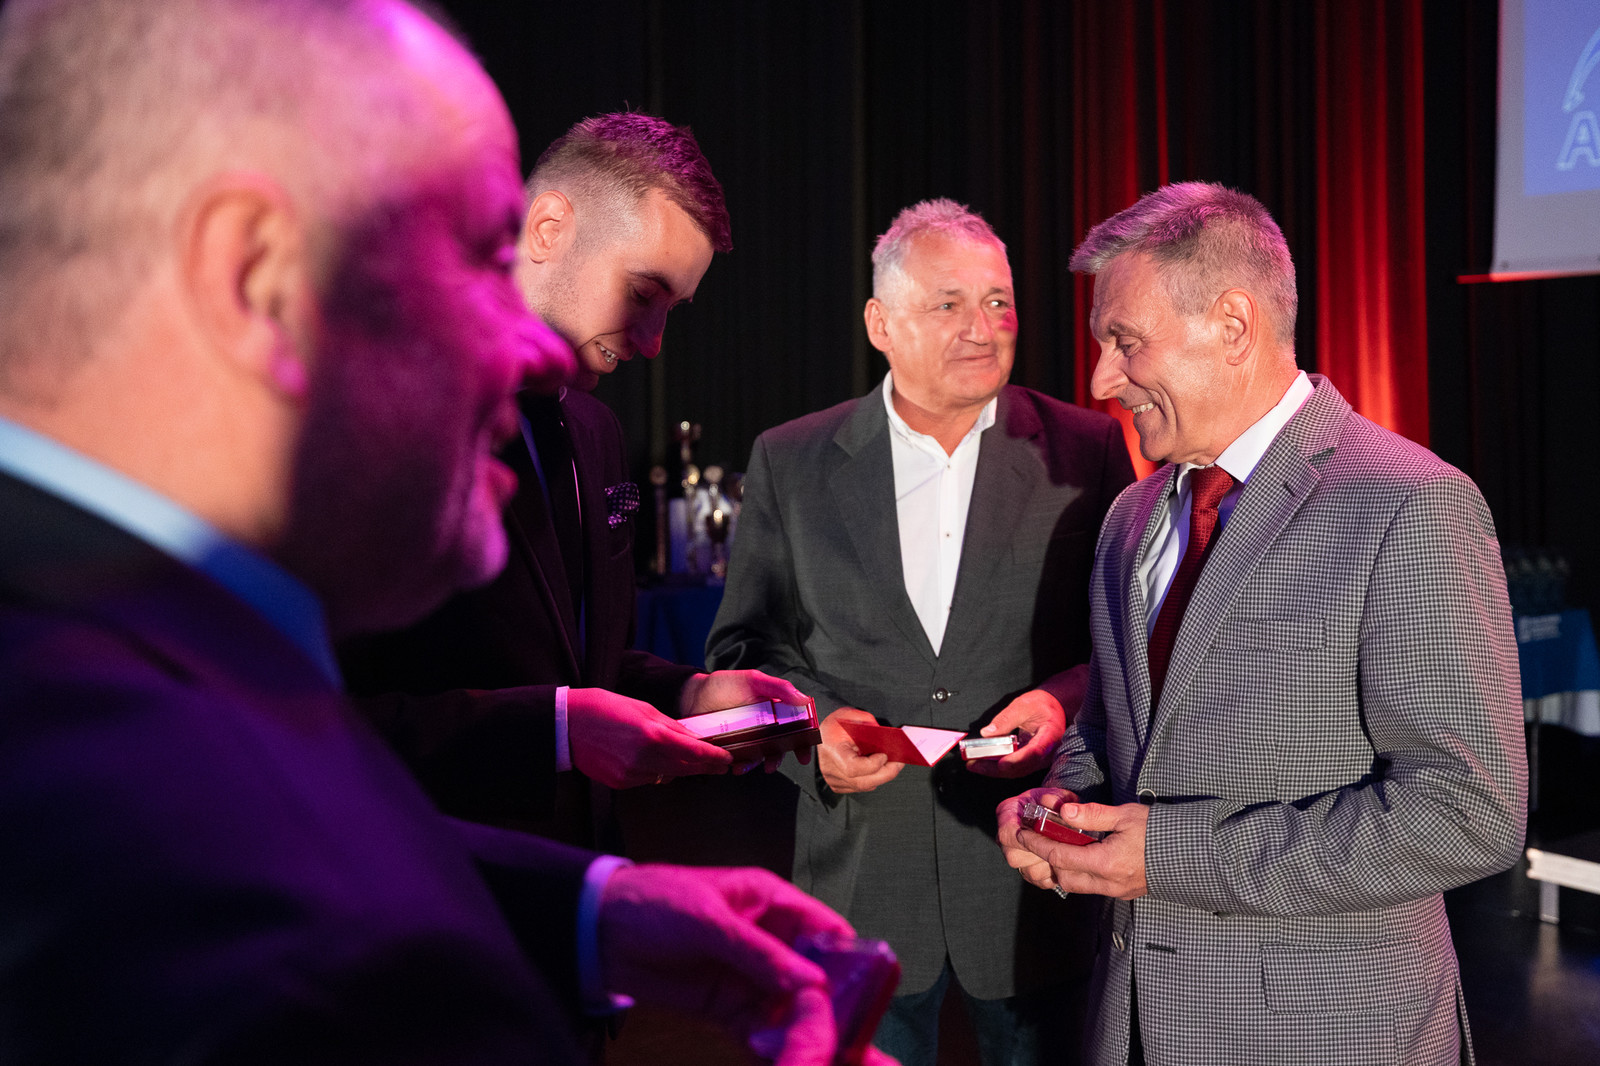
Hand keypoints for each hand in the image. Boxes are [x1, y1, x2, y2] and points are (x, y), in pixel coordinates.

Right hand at [567, 688, 732, 787]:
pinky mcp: (620, 783)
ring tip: (682, 758)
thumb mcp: (643, 709)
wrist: (567, 723)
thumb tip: (692, 739)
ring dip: (678, 769)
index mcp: (652, 734)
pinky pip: (648, 780)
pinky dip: (655, 772)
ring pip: (666, 776)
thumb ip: (670, 727)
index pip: (694, 753)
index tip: (726, 759)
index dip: (714, 758)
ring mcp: (631, 774)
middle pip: (685, 769)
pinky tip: (649, 759)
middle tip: (717, 765)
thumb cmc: (605, 708)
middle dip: (703, 767)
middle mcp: (644, 758)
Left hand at [600, 865, 900, 1065]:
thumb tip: (811, 981)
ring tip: (814, 1063)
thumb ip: (758, 953)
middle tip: (843, 1049)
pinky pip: (762, 1035)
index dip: (850, 962)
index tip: (867, 996)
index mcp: (772, 904)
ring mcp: (751, 979)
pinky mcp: (729, 1009)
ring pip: (794, 1014)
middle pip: (816, 981)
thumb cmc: (654, 901)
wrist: (596, 930)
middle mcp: (770, 942)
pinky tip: (788, 1064)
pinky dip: (776, 1053)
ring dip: (808, 1041)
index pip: (827, 931)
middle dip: (833, 1015)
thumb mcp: (707, 920)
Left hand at [680, 670, 814, 767]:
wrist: (692, 695)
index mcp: (774, 711)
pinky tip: (731, 764)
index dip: (803, 740)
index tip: (804, 752)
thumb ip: (778, 687)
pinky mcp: (731, 748)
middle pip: (778, 747)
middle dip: (777, 759)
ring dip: (754, 765)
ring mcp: (747, 739)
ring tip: (742, 766)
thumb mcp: (752, 680)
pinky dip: (737, 765)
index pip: (795, 728)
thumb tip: (804, 699)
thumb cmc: (724, 684)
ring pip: (758, 756)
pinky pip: (738, 760)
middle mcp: (764, 727)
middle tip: (771, 765)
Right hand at [817, 708, 903, 794]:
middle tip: (899, 762)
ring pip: (863, 786)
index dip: (872, 765)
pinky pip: (859, 788)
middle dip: (886, 773)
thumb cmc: (836, 723)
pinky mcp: (837, 784)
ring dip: (881, 776)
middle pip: (862, 782)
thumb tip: (887, 739)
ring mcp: (833, 779)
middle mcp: (830, 769)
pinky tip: (877, 769)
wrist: (820, 731)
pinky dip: (871, 779)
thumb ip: (870, 725)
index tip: (884, 755)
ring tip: (892, 764)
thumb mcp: (852, 715)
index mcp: (832, 751)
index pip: (853, 768)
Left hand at [964, 689, 1065, 778]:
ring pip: (1017, 770)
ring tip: (973, 763)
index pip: (1035, 752)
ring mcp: (1040, 760)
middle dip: (995, 768)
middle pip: (1022, 766)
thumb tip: (987, 733)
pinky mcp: (1032, 762)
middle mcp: (1047, 752)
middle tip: (973, 763)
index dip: (1017, 759)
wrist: (1054, 709)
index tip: (1000, 763)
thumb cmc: (1043, 706)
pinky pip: (1015, 768)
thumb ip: (1005, 719)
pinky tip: (982, 762)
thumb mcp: (1024, 705)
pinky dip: (998, 766)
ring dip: (993, 769)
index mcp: (1050, 735)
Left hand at [997, 791, 1149, 899]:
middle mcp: (1108, 882)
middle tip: (1034, 838)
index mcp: (1107, 863)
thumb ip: (1093, 814)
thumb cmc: (1162, 833)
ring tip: (1053, 845)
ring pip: (1076, 885)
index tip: (1023, 832)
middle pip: (1063, 876)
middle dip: (1045, 858)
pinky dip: (1077, 872)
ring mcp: (1116, 890)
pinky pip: (1090, 886)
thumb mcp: (1126, 816)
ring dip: (1061, 867)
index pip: (1059, 857)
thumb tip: (1064, 810)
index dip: (1037, 844)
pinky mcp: (1123, 891)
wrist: (1193, 856)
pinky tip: (1077, 856)